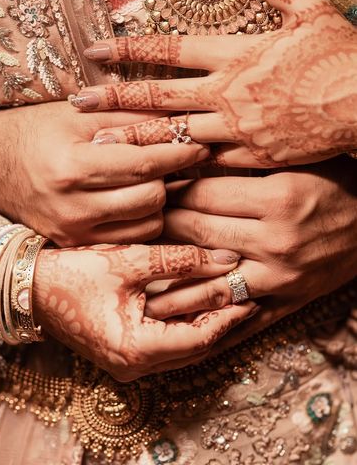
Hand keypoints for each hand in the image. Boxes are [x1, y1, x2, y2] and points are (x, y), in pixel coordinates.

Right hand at [0, 102, 208, 245]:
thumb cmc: (34, 130)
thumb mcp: (77, 114)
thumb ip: (129, 117)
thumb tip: (181, 120)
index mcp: (70, 166)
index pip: (144, 164)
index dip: (180, 151)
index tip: (201, 141)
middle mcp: (70, 207)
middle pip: (151, 199)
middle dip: (172, 176)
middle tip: (179, 157)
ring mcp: (72, 232)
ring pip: (147, 225)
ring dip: (161, 200)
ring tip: (157, 177)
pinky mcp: (75, 245)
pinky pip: (129, 239)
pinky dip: (143, 220)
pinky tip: (140, 198)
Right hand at [33, 243, 256, 380]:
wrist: (31, 287)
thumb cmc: (73, 273)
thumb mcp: (129, 261)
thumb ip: (180, 260)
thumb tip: (226, 258)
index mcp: (135, 349)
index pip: (199, 338)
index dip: (229, 317)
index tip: (253, 294)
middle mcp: (134, 366)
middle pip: (195, 349)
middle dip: (225, 324)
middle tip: (253, 297)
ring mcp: (129, 363)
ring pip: (184, 349)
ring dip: (208, 325)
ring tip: (234, 299)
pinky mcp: (125, 352)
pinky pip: (168, 344)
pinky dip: (188, 325)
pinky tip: (201, 305)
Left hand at [72, 0, 356, 166]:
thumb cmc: (338, 56)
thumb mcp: (308, 7)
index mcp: (235, 55)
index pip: (169, 50)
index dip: (129, 50)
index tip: (94, 51)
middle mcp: (226, 94)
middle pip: (159, 97)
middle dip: (114, 99)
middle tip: (76, 105)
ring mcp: (236, 129)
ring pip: (174, 135)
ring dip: (134, 138)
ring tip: (99, 145)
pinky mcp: (251, 157)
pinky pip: (207, 164)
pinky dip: (180, 166)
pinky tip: (155, 173)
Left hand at [145, 158, 356, 324]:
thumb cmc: (338, 183)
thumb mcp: (297, 161)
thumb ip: (248, 158)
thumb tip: (193, 151)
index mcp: (279, 198)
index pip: (204, 193)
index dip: (171, 188)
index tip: (149, 185)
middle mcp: (277, 241)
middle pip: (199, 231)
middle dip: (162, 224)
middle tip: (135, 220)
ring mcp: (280, 277)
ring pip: (208, 279)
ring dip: (168, 278)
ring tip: (132, 275)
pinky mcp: (286, 301)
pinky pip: (237, 315)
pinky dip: (202, 316)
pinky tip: (172, 317)